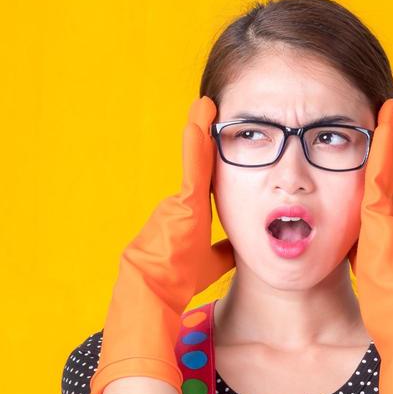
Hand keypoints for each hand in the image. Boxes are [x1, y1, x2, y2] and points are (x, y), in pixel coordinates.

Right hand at [89, 96, 235, 393]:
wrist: (152, 289)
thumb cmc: (178, 279)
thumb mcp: (208, 263)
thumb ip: (222, 253)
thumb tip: (240, 251)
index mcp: (187, 215)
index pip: (202, 181)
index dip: (209, 160)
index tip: (217, 138)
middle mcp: (179, 202)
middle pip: (198, 164)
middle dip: (203, 136)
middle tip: (210, 108)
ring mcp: (177, 200)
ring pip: (194, 160)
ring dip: (198, 132)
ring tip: (207, 105)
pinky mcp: (180, 200)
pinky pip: (191, 164)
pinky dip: (196, 140)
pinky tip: (203, 115)